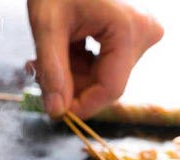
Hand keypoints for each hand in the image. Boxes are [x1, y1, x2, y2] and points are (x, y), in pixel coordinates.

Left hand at [27, 0, 163, 118]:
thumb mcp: (47, 26)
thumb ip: (51, 71)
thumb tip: (57, 112)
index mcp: (127, 30)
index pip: (110, 89)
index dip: (81, 107)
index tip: (55, 113)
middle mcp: (140, 34)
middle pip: (104, 84)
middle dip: (69, 89)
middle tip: (38, 78)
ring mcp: (135, 36)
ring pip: (100, 78)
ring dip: (68, 78)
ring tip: (40, 63)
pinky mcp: (125, 38)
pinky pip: (100, 67)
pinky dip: (75, 68)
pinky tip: (56, 56)